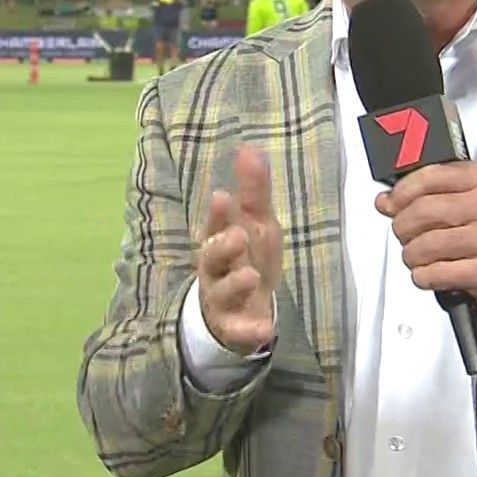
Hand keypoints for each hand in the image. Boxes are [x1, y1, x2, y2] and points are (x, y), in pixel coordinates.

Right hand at [194, 144, 281, 353]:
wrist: (242, 309)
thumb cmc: (248, 256)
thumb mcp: (257, 223)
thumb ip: (254, 189)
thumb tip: (249, 146)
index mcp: (220, 240)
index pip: (216, 225)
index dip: (218, 215)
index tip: (221, 197)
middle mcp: (216, 269)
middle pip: (212, 258)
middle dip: (222, 246)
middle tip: (237, 235)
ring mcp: (222, 299)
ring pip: (223, 292)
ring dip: (236, 284)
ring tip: (252, 276)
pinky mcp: (233, 327)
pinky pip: (240, 330)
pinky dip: (251, 330)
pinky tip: (265, 329)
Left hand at [376, 162, 476, 320]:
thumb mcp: (472, 200)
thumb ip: (429, 195)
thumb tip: (385, 201)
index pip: (428, 177)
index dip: (400, 193)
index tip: (391, 204)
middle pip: (420, 213)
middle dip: (402, 228)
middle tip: (405, 236)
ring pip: (422, 246)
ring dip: (411, 256)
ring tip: (419, 257)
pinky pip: (433, 274)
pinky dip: (423, 277)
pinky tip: (430, 274)